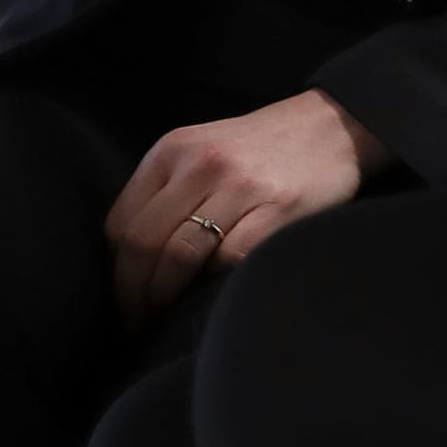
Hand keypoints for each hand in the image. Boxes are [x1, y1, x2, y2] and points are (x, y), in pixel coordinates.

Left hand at [104, 88, 392, 319]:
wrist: (331, 125)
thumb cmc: (260, 149)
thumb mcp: (201, 151)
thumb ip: (166, 192)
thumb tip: (131, 259)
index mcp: (173, 149)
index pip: (120, 222)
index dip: (115, 270)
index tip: (123, 295)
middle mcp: (200, 163)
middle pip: (142, 242)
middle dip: (132, 293)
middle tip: (136, 320)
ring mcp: (239, 185)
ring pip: (179, 255)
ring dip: (163, 297)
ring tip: (163, 316)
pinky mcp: (276, 208)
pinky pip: (229, 260)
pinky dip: (214, 283)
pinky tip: (212, 292)